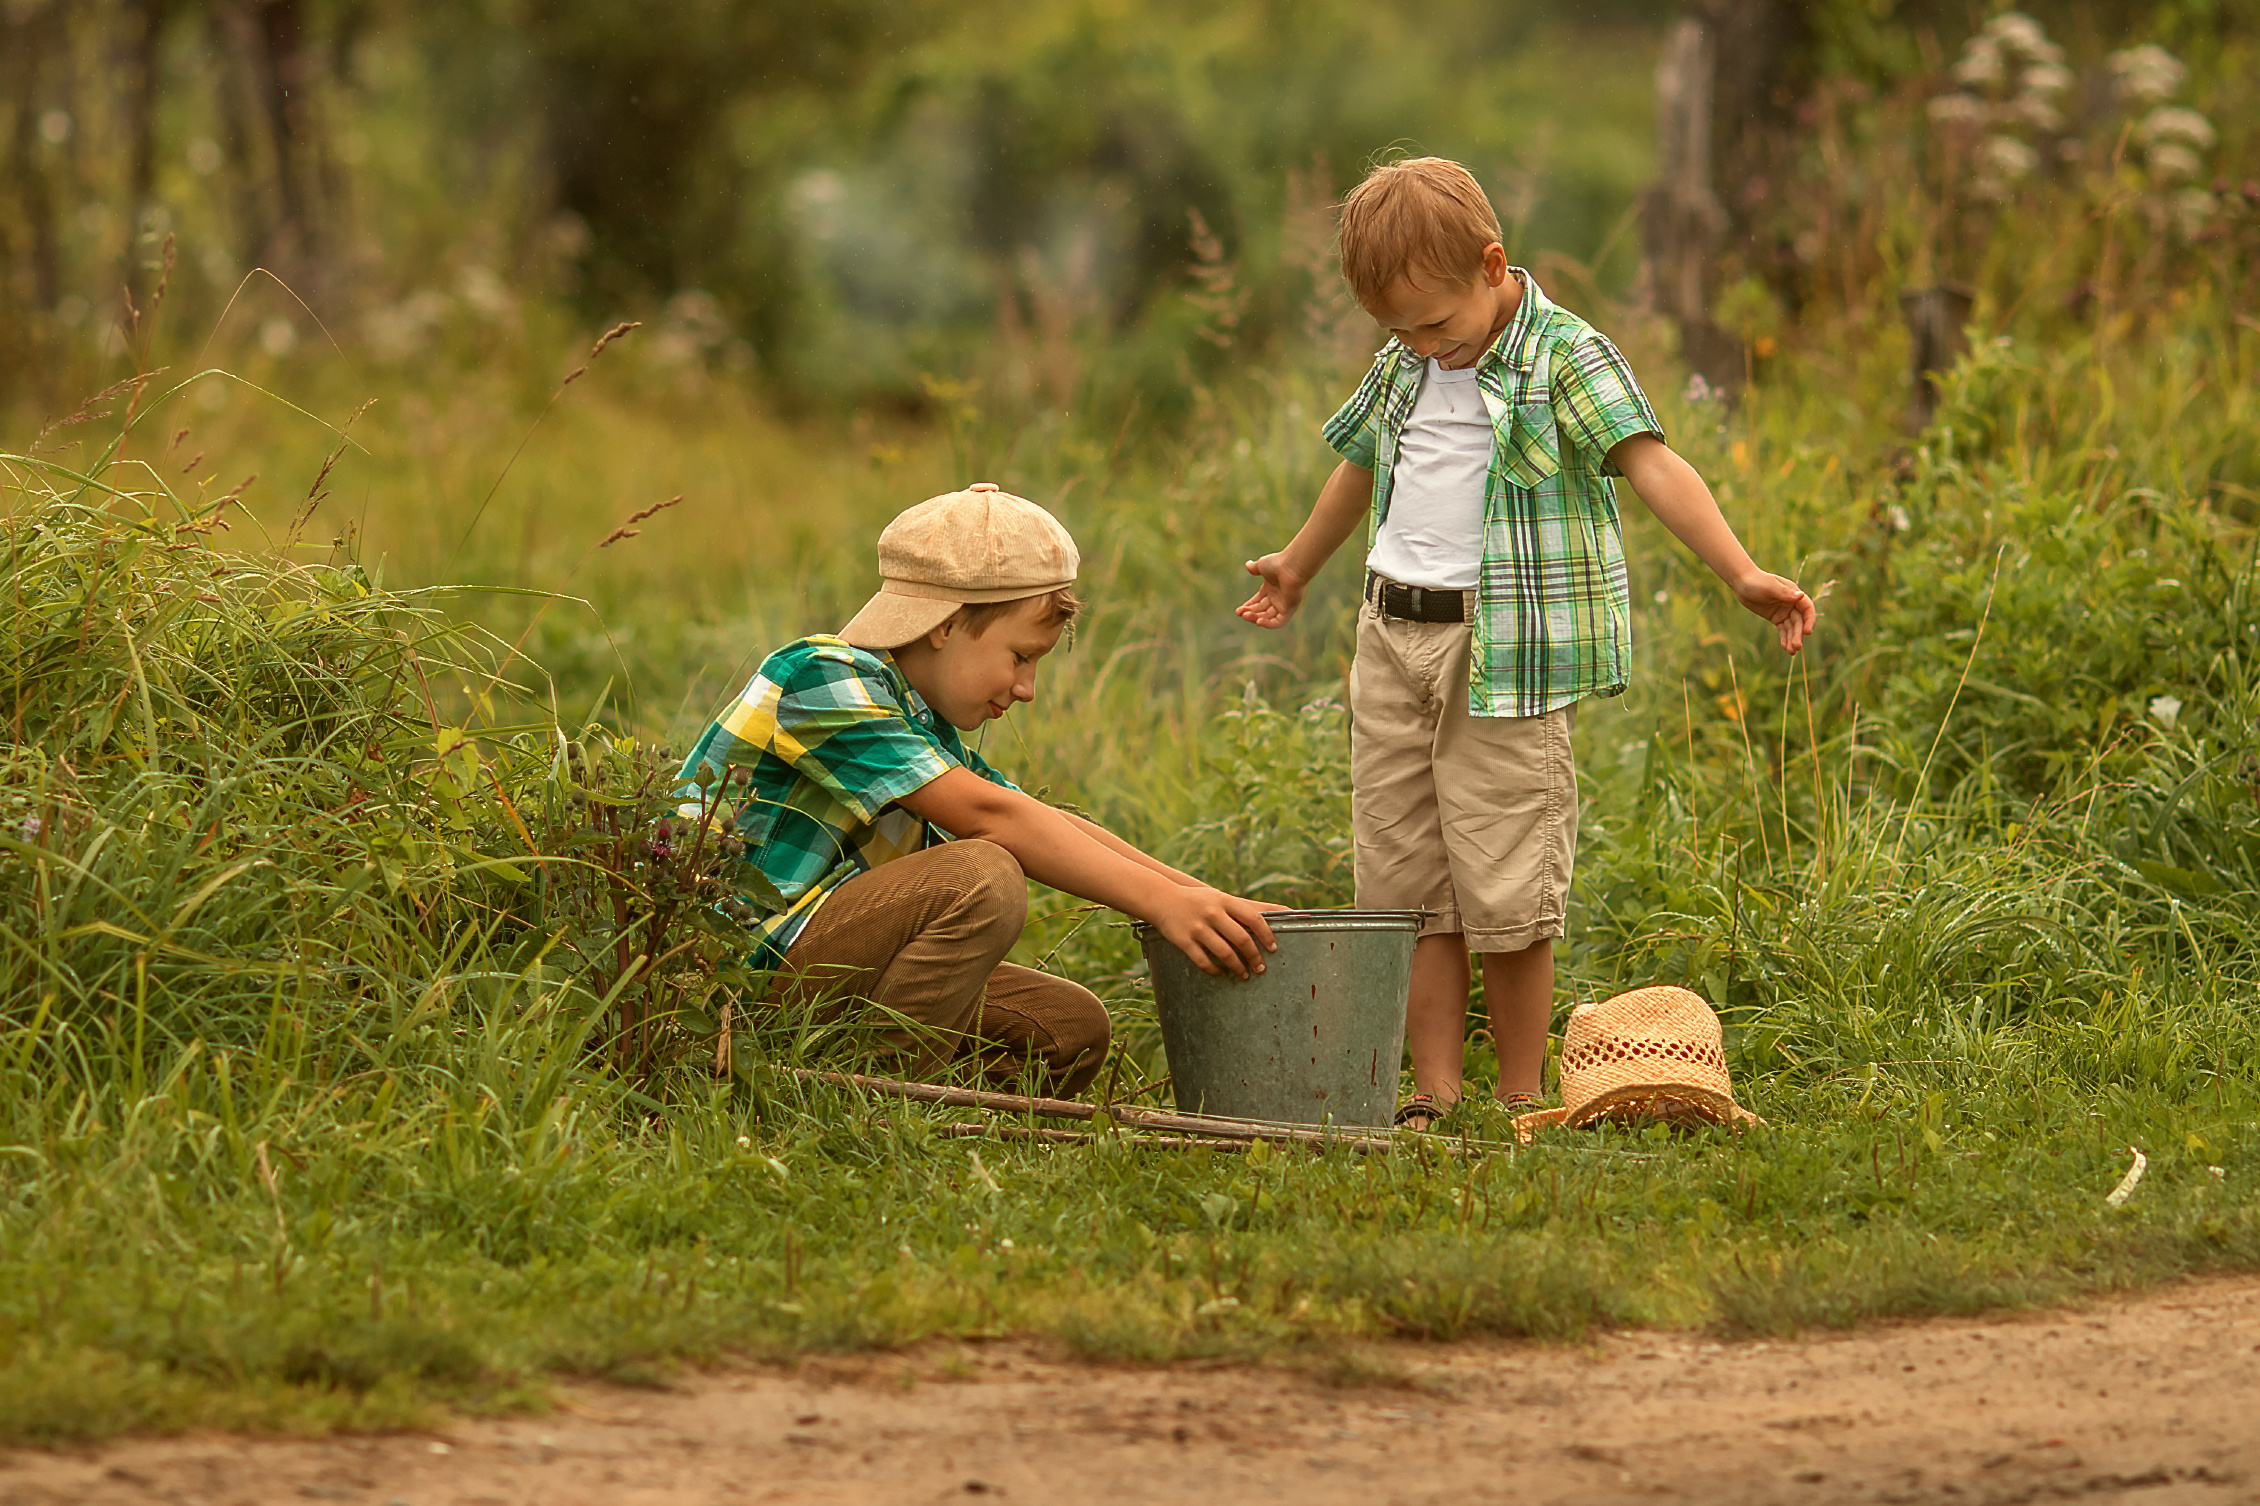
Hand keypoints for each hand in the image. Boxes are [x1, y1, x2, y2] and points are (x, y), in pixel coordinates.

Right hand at [1149, 886, 1283, 978]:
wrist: (1162, 898)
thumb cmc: (1198, 900)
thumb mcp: (1219, 897)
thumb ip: (1241, 908)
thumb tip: (1279, 913)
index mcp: (1224, 900)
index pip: (1253, 917)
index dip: (1266, 935)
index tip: (1273, 948)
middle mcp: (1212, 913)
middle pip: (1241, 938)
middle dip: (1254, 957)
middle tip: (1261, 968)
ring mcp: (1197, 927)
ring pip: (1224, 953)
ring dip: (1237, 967)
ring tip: (1244, 975)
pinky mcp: (1184, 940)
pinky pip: (1203, 961)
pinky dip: (1215, 970)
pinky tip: (1222, 973)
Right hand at [1235, 553, 1306, 628]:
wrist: (1291, 565)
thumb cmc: (1277, 563)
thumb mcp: (1261, 565)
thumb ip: (1253, 568)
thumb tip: (1247, 564)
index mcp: (1271, 588)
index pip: (1258, 601)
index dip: (1248, 606)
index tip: (1238, 610)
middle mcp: (1278, 597)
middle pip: (1262, 610)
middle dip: (1250, 612)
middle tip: (1240, 613)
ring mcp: (1284, 604)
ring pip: (1268, 617)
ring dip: (1256, 618)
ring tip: (1245, 616)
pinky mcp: (1290, 609)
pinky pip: (1279, 622)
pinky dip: (1269, 624)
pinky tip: (1258, 621)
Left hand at [1735, 570, 1817, 652]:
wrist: (1742, 583)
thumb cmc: (1757, 581)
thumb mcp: (1770, 587)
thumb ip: (1785, 593)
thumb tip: (1801, 595)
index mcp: (1794, 594)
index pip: (1807, 609)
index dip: (1809, 620)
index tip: (1807, 632)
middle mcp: (1792, 604)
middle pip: (1799, 621)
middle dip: (1798, 634)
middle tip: (1796, 647)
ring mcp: (1784, 611)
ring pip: (1791, 628)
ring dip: (1792, 639)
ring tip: (1791, 652)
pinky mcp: (1776, 618)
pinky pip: (1783, 630)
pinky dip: (1784, 638)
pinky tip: (1785, 648)